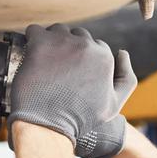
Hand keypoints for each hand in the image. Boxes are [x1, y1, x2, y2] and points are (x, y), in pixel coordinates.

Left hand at [8, 24, 136, 157]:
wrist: (48, 126)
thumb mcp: (114, 105)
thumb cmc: (79, 120)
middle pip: (76, 36)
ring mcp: (63, 42)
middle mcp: (86, 45)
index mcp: (104, 57)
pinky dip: (31, 40)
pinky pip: (34, 31)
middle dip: (67, 48)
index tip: (70, 72)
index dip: (82, 59)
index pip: (94, 46)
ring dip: (50, 42)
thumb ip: (125, 79)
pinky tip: (30, 56)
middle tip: (55, 68)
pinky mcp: (40, 44)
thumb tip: (122, 52)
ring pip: (56, 31)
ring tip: (42, 63)